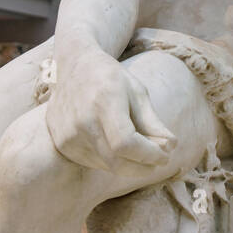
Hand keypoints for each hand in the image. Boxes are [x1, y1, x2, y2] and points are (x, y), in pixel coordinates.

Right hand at [44, 50, 176, 173]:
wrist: (74, 66)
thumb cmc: (110, 77)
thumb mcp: (137, 92)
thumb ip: (152, 122)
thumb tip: (170, 147)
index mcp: (103, 102)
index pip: (126, 143)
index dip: (148, 155)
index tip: (165, 156)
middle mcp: (82, 121)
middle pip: (116, 161)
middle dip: (142, 167)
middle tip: (158, 160)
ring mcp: (68, 134)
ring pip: (106, 165)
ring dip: (129, 165)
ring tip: (141, 150)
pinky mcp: (62, 143)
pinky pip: (93, 162)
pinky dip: (112, 160)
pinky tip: (118, 147)